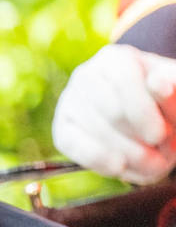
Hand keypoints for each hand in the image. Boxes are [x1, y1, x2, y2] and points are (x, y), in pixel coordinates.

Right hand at [52, 43, 175, 184]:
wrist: (145, 119)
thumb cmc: (163, 103)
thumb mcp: (175, 92)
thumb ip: (173, 87)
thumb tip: (159, 83)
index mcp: (116, 59)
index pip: (124, 80)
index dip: (142, 112)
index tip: (159, 136)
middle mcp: (86, 75)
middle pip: (110, 110)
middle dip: (138, 138)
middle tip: (161, 156)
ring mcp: (70, 102)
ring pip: (96, 132)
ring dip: (127, 154)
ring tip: (151, 164)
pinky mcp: (62, 129)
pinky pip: (74, 147)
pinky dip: (100, 160)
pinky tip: (120, 167)